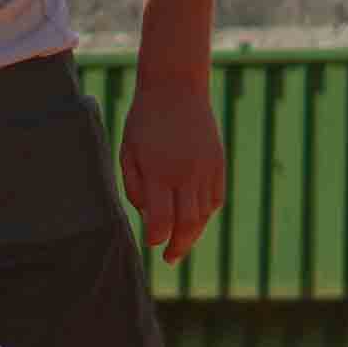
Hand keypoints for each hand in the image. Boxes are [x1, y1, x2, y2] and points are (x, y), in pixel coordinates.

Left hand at [118, 71, 226, 265]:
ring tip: (181, 242)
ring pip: (204, 214)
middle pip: (188, 225)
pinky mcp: (219, 163)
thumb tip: (148, 219)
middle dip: (179, 247)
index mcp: (159, 173)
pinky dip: (206, 213)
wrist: (176, 88)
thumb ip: (135, 188)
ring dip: (193, 233)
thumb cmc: (144, 122)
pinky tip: (195, 218)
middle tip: (169, 259)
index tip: (151, 243)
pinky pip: (216, 198)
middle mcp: (186, 174)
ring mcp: (206, 169)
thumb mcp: (128, 153)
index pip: (162, 221)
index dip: (156, 238)